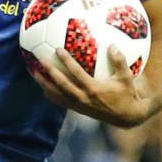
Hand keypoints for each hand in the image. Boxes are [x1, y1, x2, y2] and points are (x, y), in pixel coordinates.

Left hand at [32, 45, 146, 126]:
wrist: (127, 117)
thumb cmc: (127, 94)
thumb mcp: (126, 77)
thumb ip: (119, 60)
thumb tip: (112, 44)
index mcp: (94, 89)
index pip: (76, 73)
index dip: (66, 62)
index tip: (58, 50)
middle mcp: (84, 99)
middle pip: (62, 85)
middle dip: (50, 73)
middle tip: (41, 60)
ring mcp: (80, 106)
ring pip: (58, 95)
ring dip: (45, 84)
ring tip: (34, 73)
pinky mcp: (79, 110)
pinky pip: (61, 102)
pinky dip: (51, 95)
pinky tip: (44, 87)